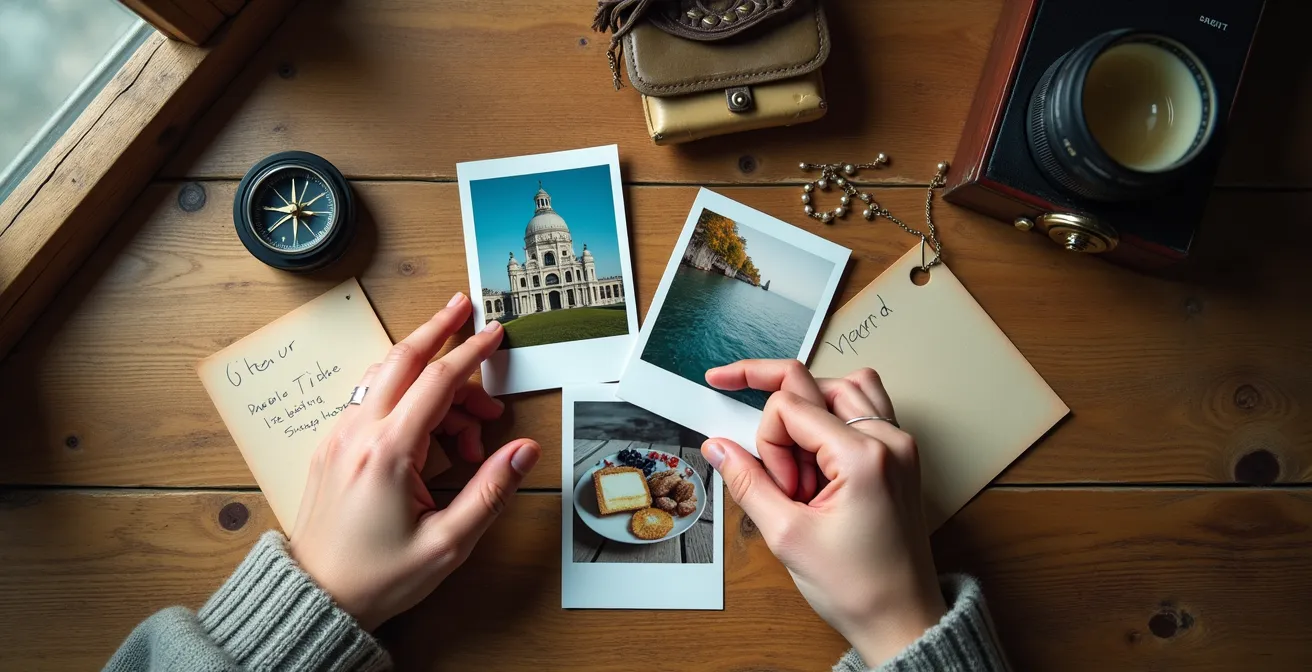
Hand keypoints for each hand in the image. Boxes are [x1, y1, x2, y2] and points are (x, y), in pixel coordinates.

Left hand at [288, 292, 539, 630]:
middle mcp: (358, 434)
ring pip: (385, 377)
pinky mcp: (331, 448)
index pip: (437, 382)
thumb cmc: (377, 577)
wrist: (315, 597)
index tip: (495, 333)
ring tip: (473, 416)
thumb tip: (524, 449)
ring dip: (427, 375)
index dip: (471, 352)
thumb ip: (490, 491)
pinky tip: (434, 430)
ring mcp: (339, 437)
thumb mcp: (447, 544)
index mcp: (388, 453)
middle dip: (437, 328)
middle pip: (401, 358)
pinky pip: (371, 401)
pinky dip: (405, 398)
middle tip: (465, 307)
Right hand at [702, 360, 944, 664]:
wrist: (902, 620)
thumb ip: (747, 483)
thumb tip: (718, 447)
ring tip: (796, 460)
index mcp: (864, 454)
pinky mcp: (899, 455)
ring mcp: (899, 444)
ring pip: (840, 388)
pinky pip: (863, 408)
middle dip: (781, 422)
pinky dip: (832, 419)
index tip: (780, 490)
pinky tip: (817, 454)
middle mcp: (889, 438)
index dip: (767, 444)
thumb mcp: (787, 536)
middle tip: (768, 464)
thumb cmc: (860, 588)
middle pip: (813, 384)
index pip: (789, 405)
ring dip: (807, 413)